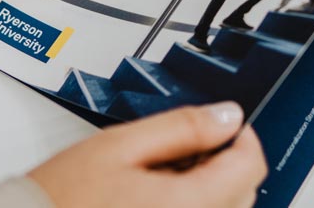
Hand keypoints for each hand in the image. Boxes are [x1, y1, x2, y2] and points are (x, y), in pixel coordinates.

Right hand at [28, 102, 266, 207]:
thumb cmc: (63, 197)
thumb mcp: (123, 145)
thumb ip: (183, 127)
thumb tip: (228, 115)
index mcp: (187, 207)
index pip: (250, 167)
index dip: (243, 136)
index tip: (227, 124)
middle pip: (244, 193)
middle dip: (226, 161)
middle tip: (189, 144)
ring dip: (213, 185)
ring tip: (168, 169)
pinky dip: (196, 203)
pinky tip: (163, 194)